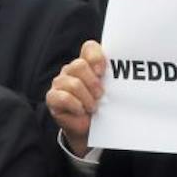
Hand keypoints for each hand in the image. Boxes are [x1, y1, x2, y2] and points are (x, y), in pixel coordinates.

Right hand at [46, 40, 105, 156]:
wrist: (89, 129)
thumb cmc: (101, 107)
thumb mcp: (111, 91)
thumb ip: (114, 78)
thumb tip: (124, 74)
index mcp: (87, 63)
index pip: (89, 48)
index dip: (96, 57)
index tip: (103, 72)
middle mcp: (71, 70)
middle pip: (79, 65)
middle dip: (92, 83)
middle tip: (100, 95)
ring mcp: (59, 83)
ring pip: (73, 83)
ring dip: (86, 98)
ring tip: (92, 107)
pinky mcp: (52, 97)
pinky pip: (63, 97)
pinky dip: (75, 105)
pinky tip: (80, 111)